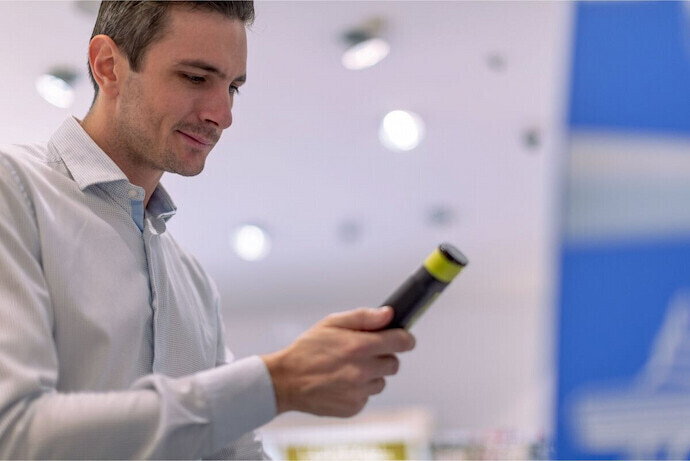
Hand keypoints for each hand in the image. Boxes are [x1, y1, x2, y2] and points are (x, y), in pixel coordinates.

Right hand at [261, 306, 415, 416]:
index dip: (405, 338)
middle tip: (364, 352)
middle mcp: (363, 370)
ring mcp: (359, 392)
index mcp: (359, 346)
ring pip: (381, 381)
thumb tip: (389, 314)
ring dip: (371, 374)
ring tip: (348, 368)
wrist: (285, 381)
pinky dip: (359, 390)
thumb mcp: (331, 323)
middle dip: (384, 356)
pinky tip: (341, 382)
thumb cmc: (308, 349)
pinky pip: (367, 396)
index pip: (401, 342)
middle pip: (394, 363)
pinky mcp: (354, 407)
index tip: (403, 338)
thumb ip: (363, 317)